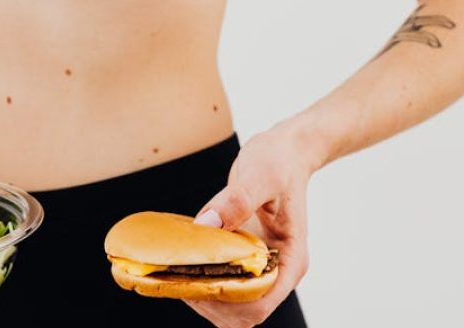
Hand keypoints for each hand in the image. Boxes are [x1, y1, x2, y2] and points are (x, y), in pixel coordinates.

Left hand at [187, 122, 315, 326]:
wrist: (284, 152)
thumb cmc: (279, 162)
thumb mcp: (260, 175)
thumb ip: (236, 201)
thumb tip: (206, 225)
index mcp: (290, 259)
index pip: (260, 302)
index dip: (226, 301)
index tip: (195, 281)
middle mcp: (276, 269)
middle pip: (242, 312)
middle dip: (208, 301)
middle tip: (175, 277)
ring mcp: (259, 266)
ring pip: (229, 304)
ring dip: (201, 294)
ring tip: (174, 271)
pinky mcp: (242, 257)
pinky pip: (221, 281)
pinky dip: (200, 279)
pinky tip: (181, 259)